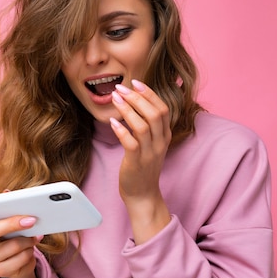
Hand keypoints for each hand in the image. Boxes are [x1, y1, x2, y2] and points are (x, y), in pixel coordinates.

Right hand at [0, 197, 41, 277]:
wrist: (20, 260)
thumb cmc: (11, 233)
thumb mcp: (7, 217)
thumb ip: (5, 204)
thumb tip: (7, 193)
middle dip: (11, 224)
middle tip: (31, 219)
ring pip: (10, 246)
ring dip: (27, 240)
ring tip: (35, 235)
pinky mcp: (0, 271)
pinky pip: (19, 260)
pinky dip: (29, 252)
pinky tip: (31, 248)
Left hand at [110, 79, 170, 242]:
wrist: (143, 195)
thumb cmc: (143, 167)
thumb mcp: (150, 144)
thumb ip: (147, 125)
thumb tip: (134, 103)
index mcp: (164, 135)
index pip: (163, 108)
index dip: (149, 93)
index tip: (136, 82)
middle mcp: (160, 142)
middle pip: (154, 113)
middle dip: (137, 97)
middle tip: (121, 87)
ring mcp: (149, 153)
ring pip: (143, 126)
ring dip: (128, 110)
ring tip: (115, 99)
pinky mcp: (136, 162)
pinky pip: (131, 143)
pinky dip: (121, 130)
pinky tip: (112, 122)